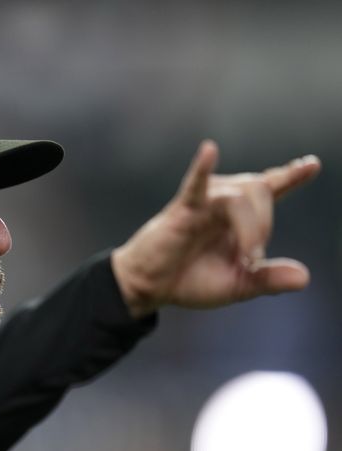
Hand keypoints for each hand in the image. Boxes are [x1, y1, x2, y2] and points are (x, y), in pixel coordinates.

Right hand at [111, 140, 319, 317]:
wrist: (152, 287)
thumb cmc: (190, 279)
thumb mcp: (237, 285)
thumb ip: (269, 280)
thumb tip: (304, 278)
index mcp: (239, 216)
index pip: (270, 187)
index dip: (291, 175)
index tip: (311, 164)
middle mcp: (222, 201)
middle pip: (260, 188)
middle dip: (266, 223)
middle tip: (252, 258)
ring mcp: (203, 203)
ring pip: (240, 194)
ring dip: (251, 225)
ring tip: (244, 255)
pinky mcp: (182, 210)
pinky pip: (195, 185)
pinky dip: (202, 167)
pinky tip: (209, 150)